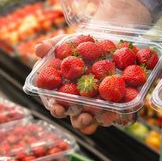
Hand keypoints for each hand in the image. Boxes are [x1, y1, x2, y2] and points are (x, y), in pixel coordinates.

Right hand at [34, 0, 150, 134]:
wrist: (102, 40)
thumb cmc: (75, 45)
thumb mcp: (62, 43)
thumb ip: (49, 47)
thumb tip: (38, 49)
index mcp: (63, 94)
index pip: (57, 106)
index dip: (57, 109)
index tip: (58, 108)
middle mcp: (80, 103)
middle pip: (78, 119)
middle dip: (81, 121)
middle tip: (85, 117)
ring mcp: (98, 104)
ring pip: (99, 118)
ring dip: (103, 119)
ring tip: (108, 115)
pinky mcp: (115, 100)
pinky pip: (118, 110)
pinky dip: (121, 112)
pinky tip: (123, 108)